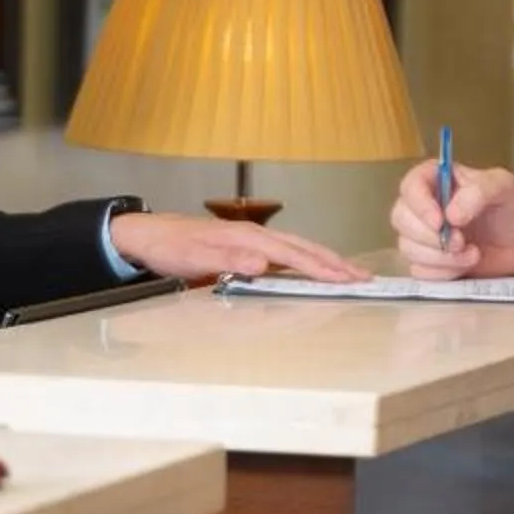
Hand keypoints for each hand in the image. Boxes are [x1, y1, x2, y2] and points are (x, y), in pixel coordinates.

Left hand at [108, 212, 366, 284]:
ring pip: (299, 248)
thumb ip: (230, 259)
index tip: (346, 279)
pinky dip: (308, 258)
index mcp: (249, 238)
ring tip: (351, 272)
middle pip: (304, 248)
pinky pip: (287, 251)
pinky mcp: (248, 245)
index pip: (294, 255)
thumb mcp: (196, 256)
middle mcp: (256, 235)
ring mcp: (253, 238)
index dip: (321, 268)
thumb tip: (264, 263)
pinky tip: (315, 266)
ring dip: (326, 260)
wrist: (150, 234)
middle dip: (335, 263)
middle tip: (364, 277)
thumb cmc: (172, 247)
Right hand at [391, 159, 513, 279]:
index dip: (420, 205)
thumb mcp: (502, 187)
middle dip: (431, 236)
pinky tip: (466, 264)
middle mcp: (424, 206)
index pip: (410, 187)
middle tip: (461, 241)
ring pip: (408, 248)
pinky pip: (420, 271)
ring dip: (441, 257)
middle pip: (401, 219)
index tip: (441, 222)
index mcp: (436, 179)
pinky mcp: (429, 262)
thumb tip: (451, 215)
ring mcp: (424, 236)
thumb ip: (477, 192)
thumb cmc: (513, 207)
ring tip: (472, 253)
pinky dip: (443, 272)